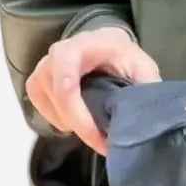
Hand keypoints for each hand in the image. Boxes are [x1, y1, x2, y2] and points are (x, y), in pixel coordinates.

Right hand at [25, 26, 159, 154]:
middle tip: (105, 143)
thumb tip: (149, 119)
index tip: (101, 138)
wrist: (104, 42)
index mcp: (79, 47)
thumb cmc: (123, 54)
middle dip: (81, 127)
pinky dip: (63, 121)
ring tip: (98, 129)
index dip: (80, 117)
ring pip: (51, 110)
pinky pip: (44, 111)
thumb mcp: (142, 66)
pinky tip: (81, 120)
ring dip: (74, 125)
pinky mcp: (36, 84)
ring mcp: (41, 70)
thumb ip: (146, 87)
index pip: (66, 85)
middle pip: (58, 101)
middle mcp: (54, 56)